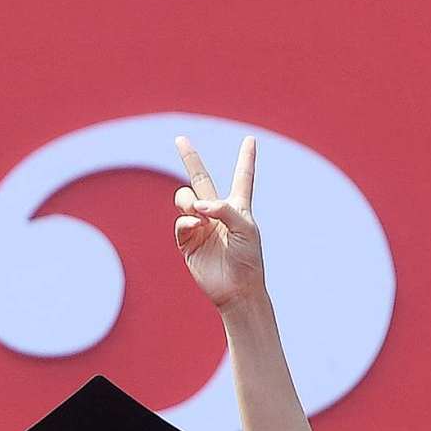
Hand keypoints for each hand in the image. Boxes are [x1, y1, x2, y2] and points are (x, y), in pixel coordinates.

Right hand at [171, 134, 263, 311]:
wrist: (237, 291)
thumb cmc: (248, 259)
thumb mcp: (245, 228)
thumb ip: (223, 210)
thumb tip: (197, 206)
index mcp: (238, 207)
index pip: (243, 177)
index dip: (246, 158)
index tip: (251, 140)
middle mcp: (217, 213)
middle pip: (201, 179)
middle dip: (190, 159)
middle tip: (180, 139)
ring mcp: (201, 226)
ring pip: (185, 199)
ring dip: (188, 200)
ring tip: (197, 213)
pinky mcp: (188, 242)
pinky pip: (181, 223)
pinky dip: (187, 221)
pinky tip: (196, 227)